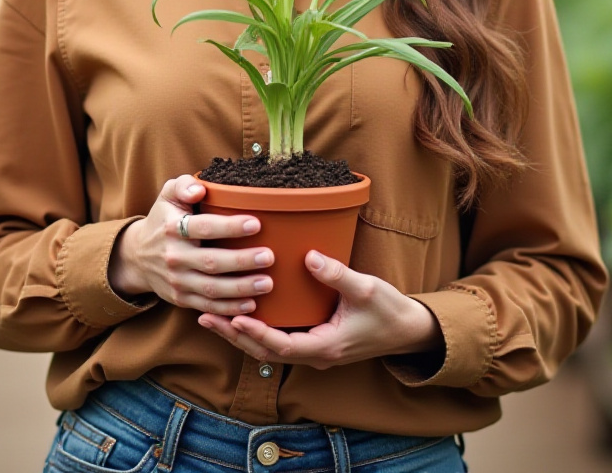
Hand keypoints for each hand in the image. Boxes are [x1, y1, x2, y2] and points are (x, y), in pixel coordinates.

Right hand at [108, 175, 274, 315]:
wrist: (137, 257)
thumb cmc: (164, 220)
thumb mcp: (168, 195)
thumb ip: (183, 186)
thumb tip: (199, 190)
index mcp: (173, 228)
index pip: (203, 228)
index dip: (229, 227)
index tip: (256, 224)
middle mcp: (174, 257)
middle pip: (211, 262)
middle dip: (241, 261)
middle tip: (268, 257)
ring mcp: (178, 281)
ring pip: (211, 289)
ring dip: (240, 288)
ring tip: (267, 283)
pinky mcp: (181, 299)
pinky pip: (208, 306)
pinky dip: (229, 308)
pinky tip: (251, 304)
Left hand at [197, 251, 441, 368]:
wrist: (407, 332)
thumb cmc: (389, 312)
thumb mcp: (366, 290)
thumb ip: (337, 275)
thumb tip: (310, 256)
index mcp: (325, 347)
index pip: (281, 346)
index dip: (256, 333)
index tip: (233, 316)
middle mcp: (314, 355)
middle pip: (265, 352)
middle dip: (234, 335)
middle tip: (204, 316)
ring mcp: (313, 351)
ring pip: (268, 349)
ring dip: (240, 334)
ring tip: (211, 317)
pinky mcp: (313, 343)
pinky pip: (278, 341)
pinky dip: (256, 331)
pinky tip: (240, 315)